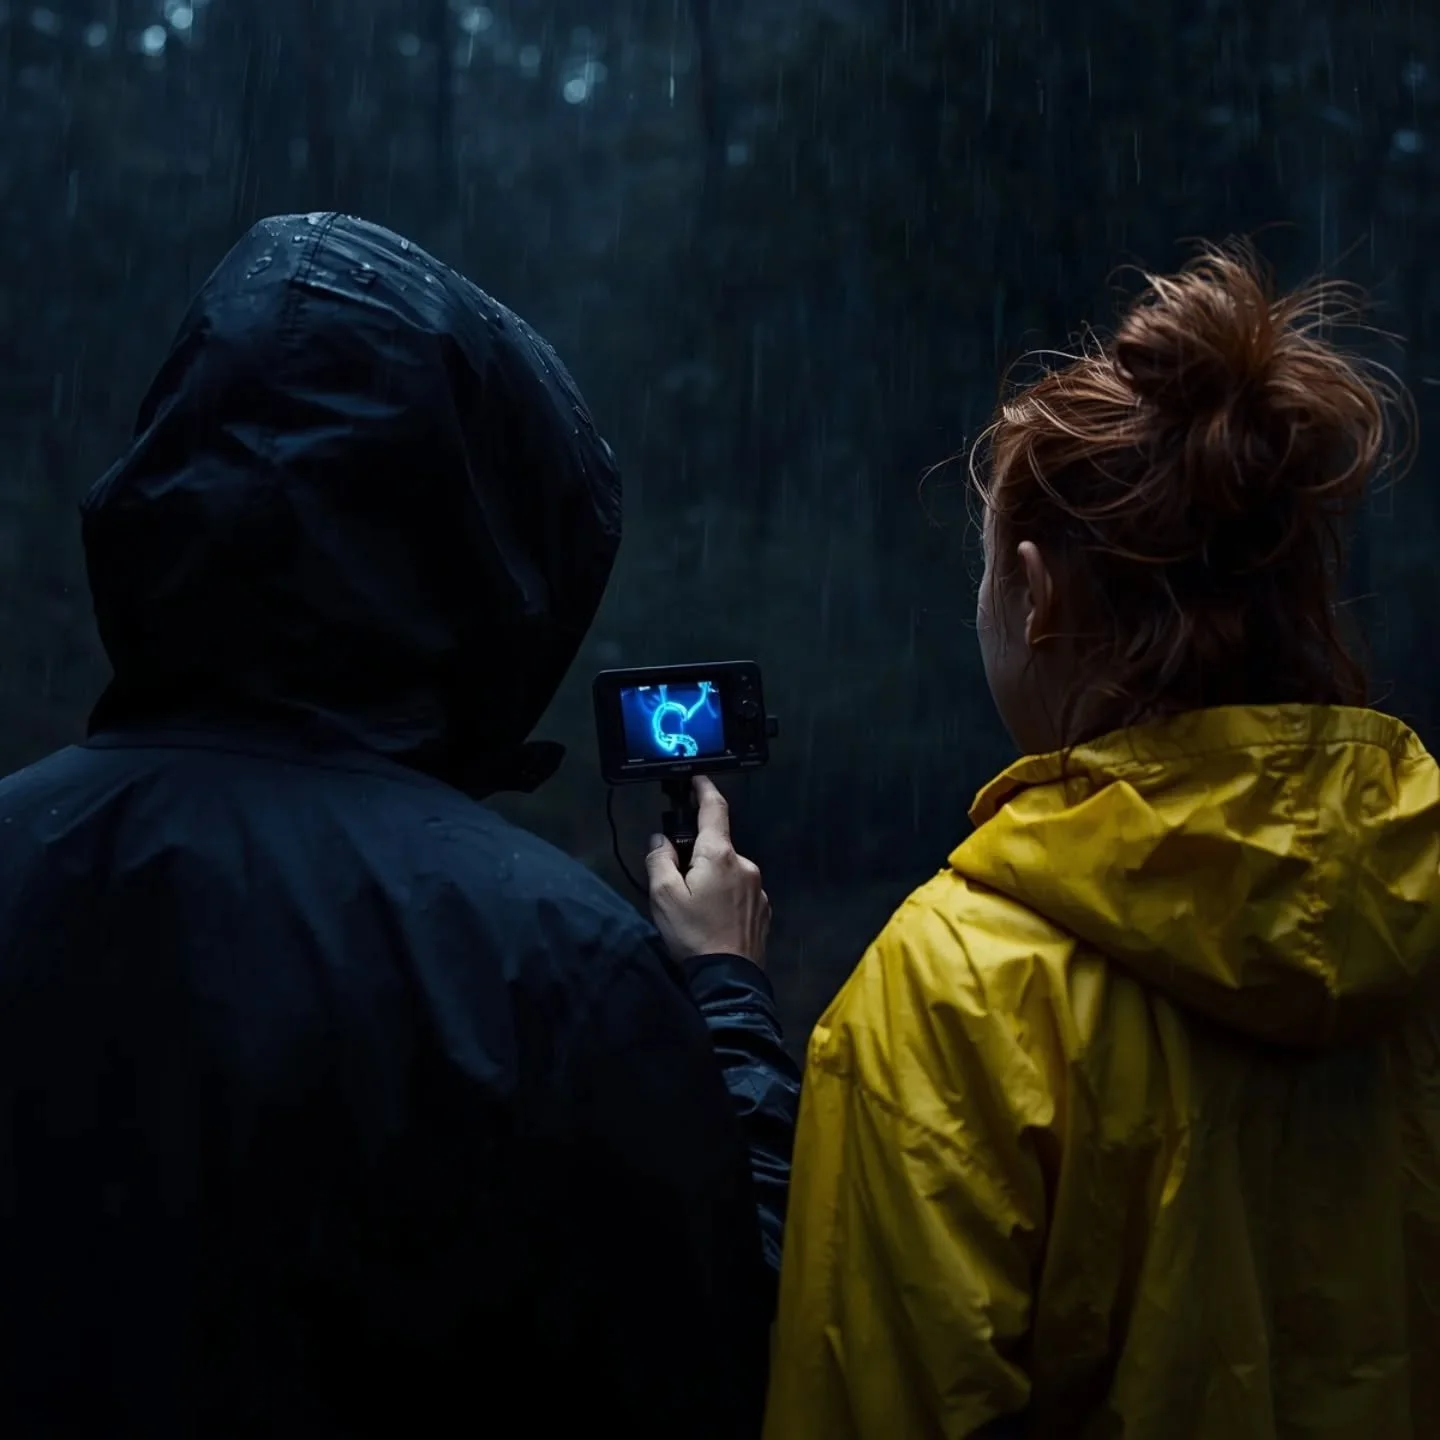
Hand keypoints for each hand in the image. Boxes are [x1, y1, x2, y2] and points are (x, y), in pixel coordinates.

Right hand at [646, 775, 770, 967]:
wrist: (729, 980)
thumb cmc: (693, 935)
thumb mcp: (663, 896)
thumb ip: (659, 859)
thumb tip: (661, 839)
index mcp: (720, 855)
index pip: (714, 809)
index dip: (704, 789)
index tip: (697, 779)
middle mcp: (746, 865)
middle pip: (717, 847)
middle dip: (697, 855)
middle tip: (677, 882)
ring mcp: (759, 888)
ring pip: (729, 871)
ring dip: (712, 879)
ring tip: (695, 911)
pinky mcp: (764, 909)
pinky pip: (740, 892)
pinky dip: (725, 897)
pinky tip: (713, 921)